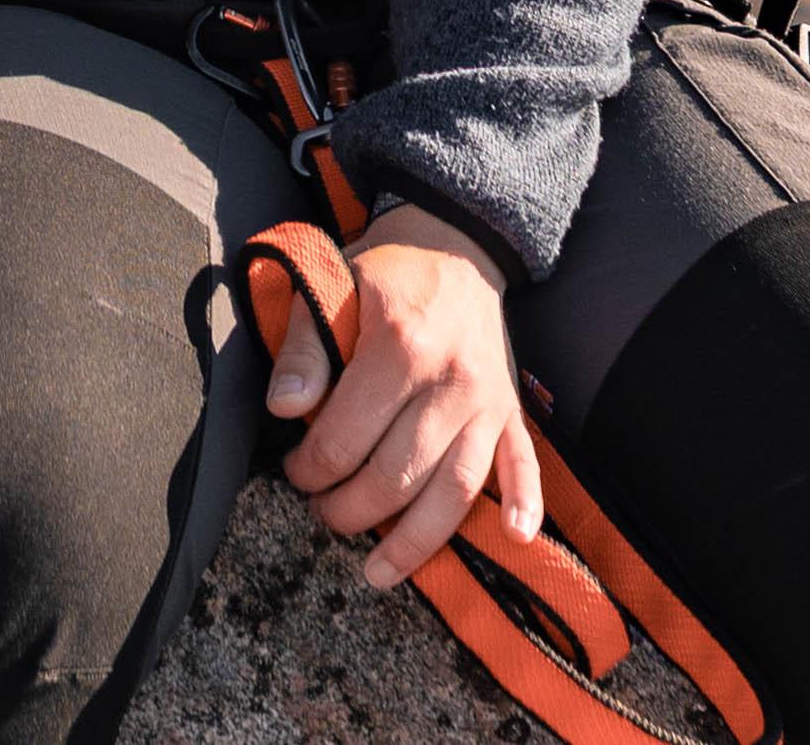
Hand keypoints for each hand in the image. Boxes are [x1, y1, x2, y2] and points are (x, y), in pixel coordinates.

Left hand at [263, 200, 542, 587]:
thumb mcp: (330, 284)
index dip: (311, 468)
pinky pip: (524, 462)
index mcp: (399, 345)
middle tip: (323, 515)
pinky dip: (525, 502)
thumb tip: (284, 409)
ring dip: (415, 541)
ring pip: (453, 490)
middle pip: (396, 476)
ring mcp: (487, 397)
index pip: (346, 437)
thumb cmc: (385, 268)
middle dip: (350, 510)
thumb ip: (303, 347)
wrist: (456, 238)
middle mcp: (450, 378)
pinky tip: (513, 538)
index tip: (296, 473)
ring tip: (377, 571)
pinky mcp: (511, 407)